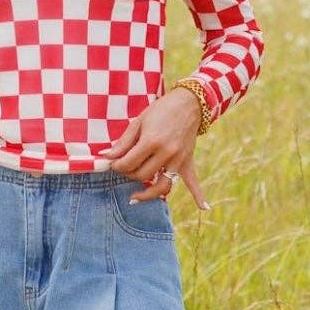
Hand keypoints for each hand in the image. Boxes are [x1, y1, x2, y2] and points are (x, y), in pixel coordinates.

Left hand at [100, 90, 210, 210]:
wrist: (188, 102)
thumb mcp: (138, 122)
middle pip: (142, 176)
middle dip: (129, 174)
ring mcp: (178, 159)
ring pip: (162, 186)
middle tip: (124, 168)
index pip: (129, 163)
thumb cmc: (161, 110)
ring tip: (134, 197)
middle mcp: (166, 153)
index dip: (117, 166)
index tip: (113, 164)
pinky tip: (204, 207)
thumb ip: (123, 142)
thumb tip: (106, 156)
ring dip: (147, 193)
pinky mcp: (188, 161)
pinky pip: (194, 181)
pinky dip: (199, 195)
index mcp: (151, 141)